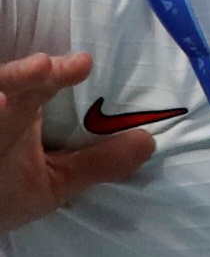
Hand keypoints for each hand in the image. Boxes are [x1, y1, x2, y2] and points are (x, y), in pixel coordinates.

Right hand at [0, 53, 153, 231]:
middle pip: (7, 83)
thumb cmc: (8, 193)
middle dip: (22, 75)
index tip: (83, 64)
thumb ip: (96, 164)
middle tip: (43, 66)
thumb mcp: (54, 182)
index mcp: (22, 110)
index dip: (59, 72)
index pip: (41, 84)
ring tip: (2, 101)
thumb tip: (148, 143)